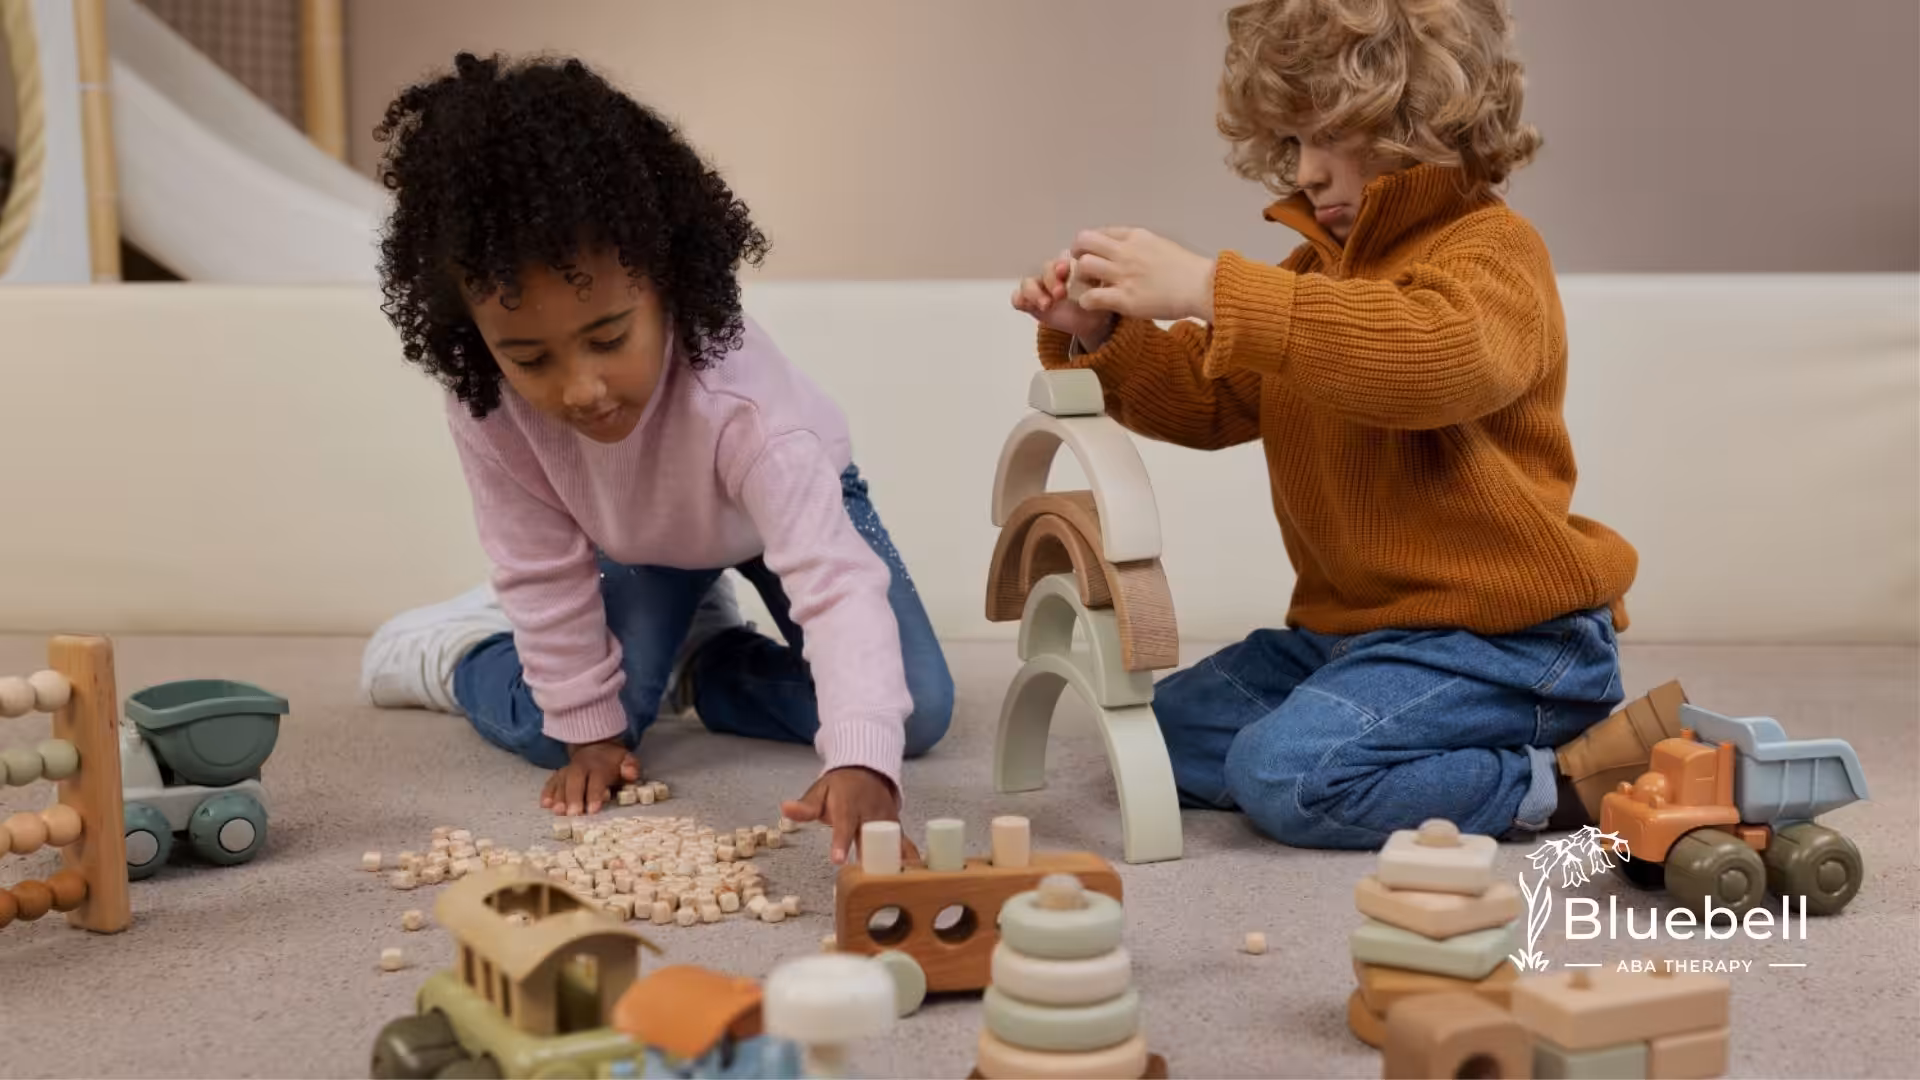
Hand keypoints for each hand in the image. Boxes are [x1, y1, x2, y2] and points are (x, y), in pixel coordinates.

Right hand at [542, 737, 639, 815]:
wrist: (596, 746)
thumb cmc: (614, 761)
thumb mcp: (626, 760)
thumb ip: (630, 766)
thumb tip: (630, 772)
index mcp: (599, 766)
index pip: (596, 780)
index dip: (594, 794)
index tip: (593, 810)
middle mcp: (581, 767)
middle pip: (575, 780)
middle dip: (573, 797)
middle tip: (573, 814)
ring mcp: (568, 770)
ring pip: (561, 782)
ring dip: (558, 797)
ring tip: (558, 811)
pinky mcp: (559, 774)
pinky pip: (552, 781)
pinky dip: (547, 792)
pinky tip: (544, 804)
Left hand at [781, 766, 920, 866]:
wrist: (867, 771)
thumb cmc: (839, 787)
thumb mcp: (819, 791)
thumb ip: (805, 806)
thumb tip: (786, 808)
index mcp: (848, 805)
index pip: (844, 824)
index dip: (841, 842)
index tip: (838, 860)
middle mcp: (871, 813)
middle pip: (873, 837)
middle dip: (873, 857)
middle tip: (871, 880)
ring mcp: (888, 820)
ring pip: (893, 842)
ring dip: (895, 862)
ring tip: (897, 884)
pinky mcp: (898, 828)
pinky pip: (905, 845)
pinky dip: (911, 860)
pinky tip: (916, 878)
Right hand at [1011, 249, 1116, 345]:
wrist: (1092, 325)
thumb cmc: (1098, 304)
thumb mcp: (1104, 292)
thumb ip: (1100, 283)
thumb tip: (1103, 276)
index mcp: (1071, 267)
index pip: (1060, 259)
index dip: (1060, 263)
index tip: (1065, 270)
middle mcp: (1054, 275)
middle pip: (1044, 269)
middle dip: (1050, 279)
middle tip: (1060, 293)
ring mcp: (1041, 289)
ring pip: (1029, 282)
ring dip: (1034, 291)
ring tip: (1046, 304)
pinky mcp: (1032, 304)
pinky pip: (1019, 298)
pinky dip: (1019, 299)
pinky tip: (1026, 304)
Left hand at [1070, 227, 1215, 322]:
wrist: (1201, 286)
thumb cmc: (1186, 269)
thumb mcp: (1160, 245)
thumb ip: (1139, 245)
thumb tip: (1125, 247)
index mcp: (1135, 236)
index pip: (1099, 232)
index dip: (1090, 244)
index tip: (1092, 255)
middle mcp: (1126, 251)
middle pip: (1084, 242)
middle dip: (1077, 254)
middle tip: (1082, 269)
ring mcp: (1123, 274)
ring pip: (1083, 266)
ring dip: (1081, 277)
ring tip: (1089, 287)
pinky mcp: (1125, 298)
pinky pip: (1091, 297)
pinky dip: (1086, 301)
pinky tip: (1093, 304)